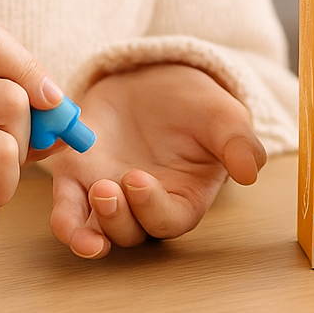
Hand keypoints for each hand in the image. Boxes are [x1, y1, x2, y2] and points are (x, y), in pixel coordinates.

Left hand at [47, 64, 265, 258]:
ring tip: (92, 194)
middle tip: (107, 190)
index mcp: (181, 199)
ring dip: (86, 229)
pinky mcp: (78, 177)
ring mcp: (108, 194)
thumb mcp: (223, 117)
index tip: (139, 180)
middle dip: (116, 219)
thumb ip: (238, 143)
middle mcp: (143, 206)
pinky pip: (66, 208)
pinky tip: (64, 208)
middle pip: (129, 231)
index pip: (168, 220)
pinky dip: (63, 217)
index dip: (153, 208)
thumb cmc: (195, 106)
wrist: (155, 81)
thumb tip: (250, 171)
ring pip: (95, 229)